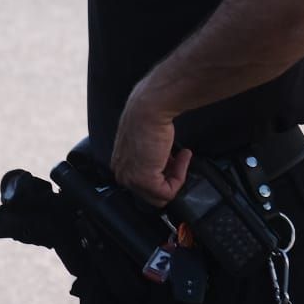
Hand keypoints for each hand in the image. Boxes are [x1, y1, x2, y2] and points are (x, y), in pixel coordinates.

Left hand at [110, 83, 190, 205]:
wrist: (150, 107)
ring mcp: (131, 180)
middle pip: (151, 193)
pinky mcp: (145, 181)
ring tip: (183, 156)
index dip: (163, 172)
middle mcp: (122, 174)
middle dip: (169, 177)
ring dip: (177, 177)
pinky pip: (168, 192)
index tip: (174, 158)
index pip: (143, 184)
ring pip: (160, 196)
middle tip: (180, 159)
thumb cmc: (149, 116)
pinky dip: (180, 177)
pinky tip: (183, 156)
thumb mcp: (147, 142)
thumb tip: (165, 165)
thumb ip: (151, 157)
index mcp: (120, 165)